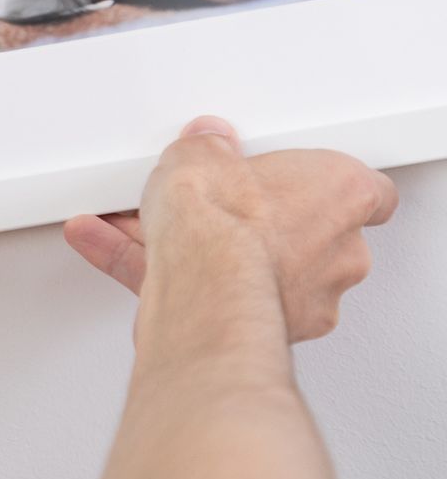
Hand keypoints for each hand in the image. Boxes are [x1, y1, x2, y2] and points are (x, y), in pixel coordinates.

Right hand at [66, 116, 397, 341]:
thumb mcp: (201, 155)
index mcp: (341, 199)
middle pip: (304, 232)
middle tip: (210, 200)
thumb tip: (201, 147)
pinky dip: (160, 275)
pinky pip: (207, 295)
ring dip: (203, 251)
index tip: (296, 174)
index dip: (328, 181)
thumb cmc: (227, 224)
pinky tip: (114, 250)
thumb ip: (204, 151)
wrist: (200, 286)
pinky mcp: (257, 331)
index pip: (365, 190)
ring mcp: (303, 300)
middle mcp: (336, 255)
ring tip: (143, 225)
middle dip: (254, 220)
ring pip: (250, 269)